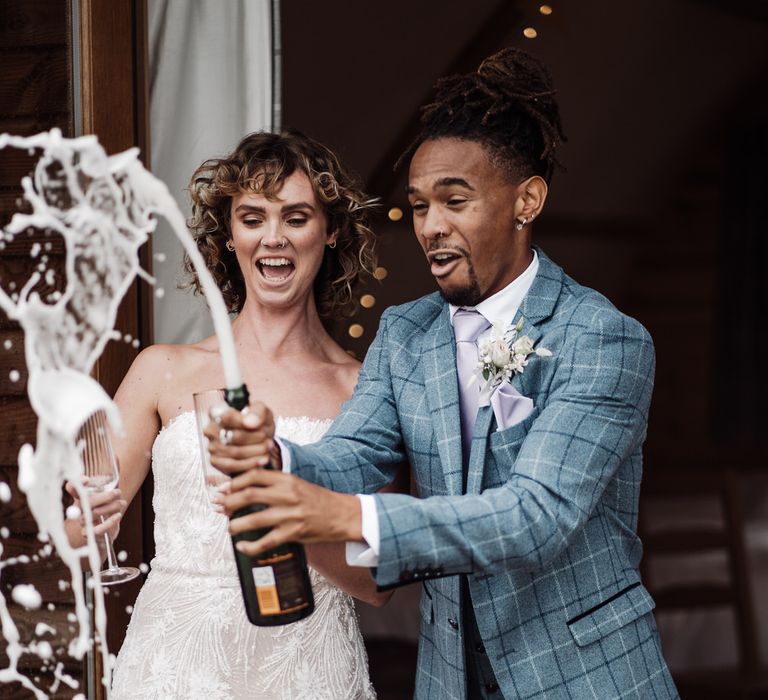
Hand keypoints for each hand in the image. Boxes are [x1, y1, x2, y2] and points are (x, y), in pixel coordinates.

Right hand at [64, 479, 124, 545]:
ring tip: (122, 503)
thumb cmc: (108, 506)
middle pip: (85, 501)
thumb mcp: (110, 490)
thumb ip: (111, 476)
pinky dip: (109, 522)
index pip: (72, 488)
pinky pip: (96, 530)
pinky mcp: (89, 533)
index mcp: (82, 496)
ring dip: (110, 507)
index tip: (86, 479)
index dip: (76, 484)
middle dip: (104, 496)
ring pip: (93, 513)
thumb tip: (116, 458)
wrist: (108, 529)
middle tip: (118, 492)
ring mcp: (83, 521)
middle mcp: (80, 508)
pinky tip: (117, 516)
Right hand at [204, 401, 279, 474]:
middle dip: (256, 439)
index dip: (246, 422)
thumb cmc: (257, 423)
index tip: (261, 427)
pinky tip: (262, 459)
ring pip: (235, 452)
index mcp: (217, 411)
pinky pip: (232, 466)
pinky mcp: (215, 461)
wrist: (259, 440)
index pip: (227, 416)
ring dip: (256, 452)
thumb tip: (249, 423)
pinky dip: (250, 464)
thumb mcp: (263, 411)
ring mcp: (211, 445)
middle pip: (234, 436)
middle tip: (269, 440)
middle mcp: (210, 428)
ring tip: (267, 448)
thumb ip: (257, 412)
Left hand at [216, 469, 362, 557]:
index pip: (254, 475)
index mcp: (287, 479)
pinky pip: (266, 541)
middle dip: (229, 503)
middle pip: (249, 495)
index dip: (234, 482)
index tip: (224, 490)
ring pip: (254, 519)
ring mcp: (290, 514)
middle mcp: (287, 494)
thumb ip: (274, 483)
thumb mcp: (296, 483)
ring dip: (236, 525)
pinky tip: (242, 546)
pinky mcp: (294, 532)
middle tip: (221, 508)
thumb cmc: (316, 499)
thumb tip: (244, 487)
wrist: (341, 514)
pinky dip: (250, 546)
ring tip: (230, 527)